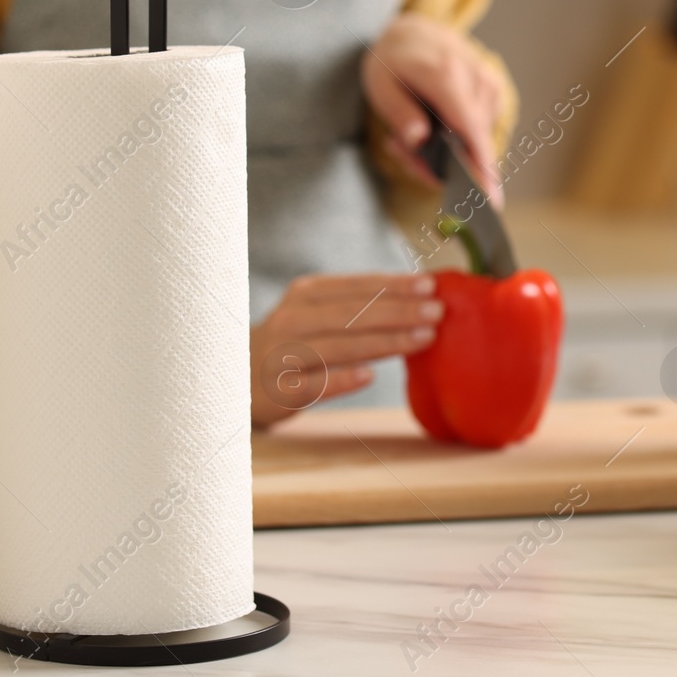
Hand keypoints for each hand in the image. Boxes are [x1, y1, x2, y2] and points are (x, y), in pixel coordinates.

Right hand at [250, 274, 441, 427]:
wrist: (238, 377)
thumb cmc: (294, 343)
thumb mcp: (316, 312)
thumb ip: (357, 305)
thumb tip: (416, 297)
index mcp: (305, 295)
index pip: (356, 286)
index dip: (393, 285)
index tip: (429, 285)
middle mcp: (292, 320)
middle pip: (352, 314)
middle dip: (398, 312)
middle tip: (437, 313)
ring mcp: (284, 355)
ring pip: (338, 346)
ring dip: (383, 342)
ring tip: (422, 339)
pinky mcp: (280, 391)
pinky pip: (313, 385)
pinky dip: (340, 380)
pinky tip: (368, 377)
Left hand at [361, 13, 505, 204]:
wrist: (414, 33)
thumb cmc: (393, 61)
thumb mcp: (381, 85)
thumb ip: (400, 114)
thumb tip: (418, 142)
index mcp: (447, 75)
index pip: (470, 130)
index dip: (481, 167)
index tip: (490, 199)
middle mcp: (477, 79)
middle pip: (472, 143)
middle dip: (438, 162)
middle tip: (402, 152)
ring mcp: (491, 85)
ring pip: (477, 140)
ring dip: (446, 151)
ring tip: (412, 135)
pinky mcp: (495, 92)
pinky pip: (480, 131)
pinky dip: (457, 139)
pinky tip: (433, 126)